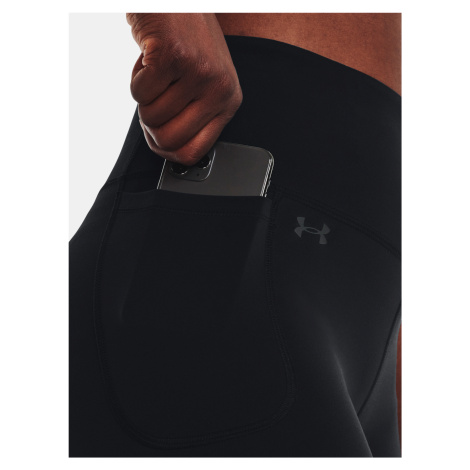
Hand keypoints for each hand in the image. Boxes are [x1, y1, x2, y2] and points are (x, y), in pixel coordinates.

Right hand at [126, 13, 242, 163]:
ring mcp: (198, 73)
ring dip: (144, 96)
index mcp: (228, 102)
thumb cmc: (188, 41)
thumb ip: (193, 115)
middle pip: (168, 140)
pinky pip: (139, 92)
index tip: (156, 136)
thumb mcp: (204, 84)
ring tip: (158, 71)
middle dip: (150, 124)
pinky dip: (136, 77)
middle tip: (154, 99)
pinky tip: (151, 58)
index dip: (166, 150)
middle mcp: (219, 90)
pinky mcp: (173, 56)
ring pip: (150, 116)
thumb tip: (167, 149)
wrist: (176, 1)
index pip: (193, 153)